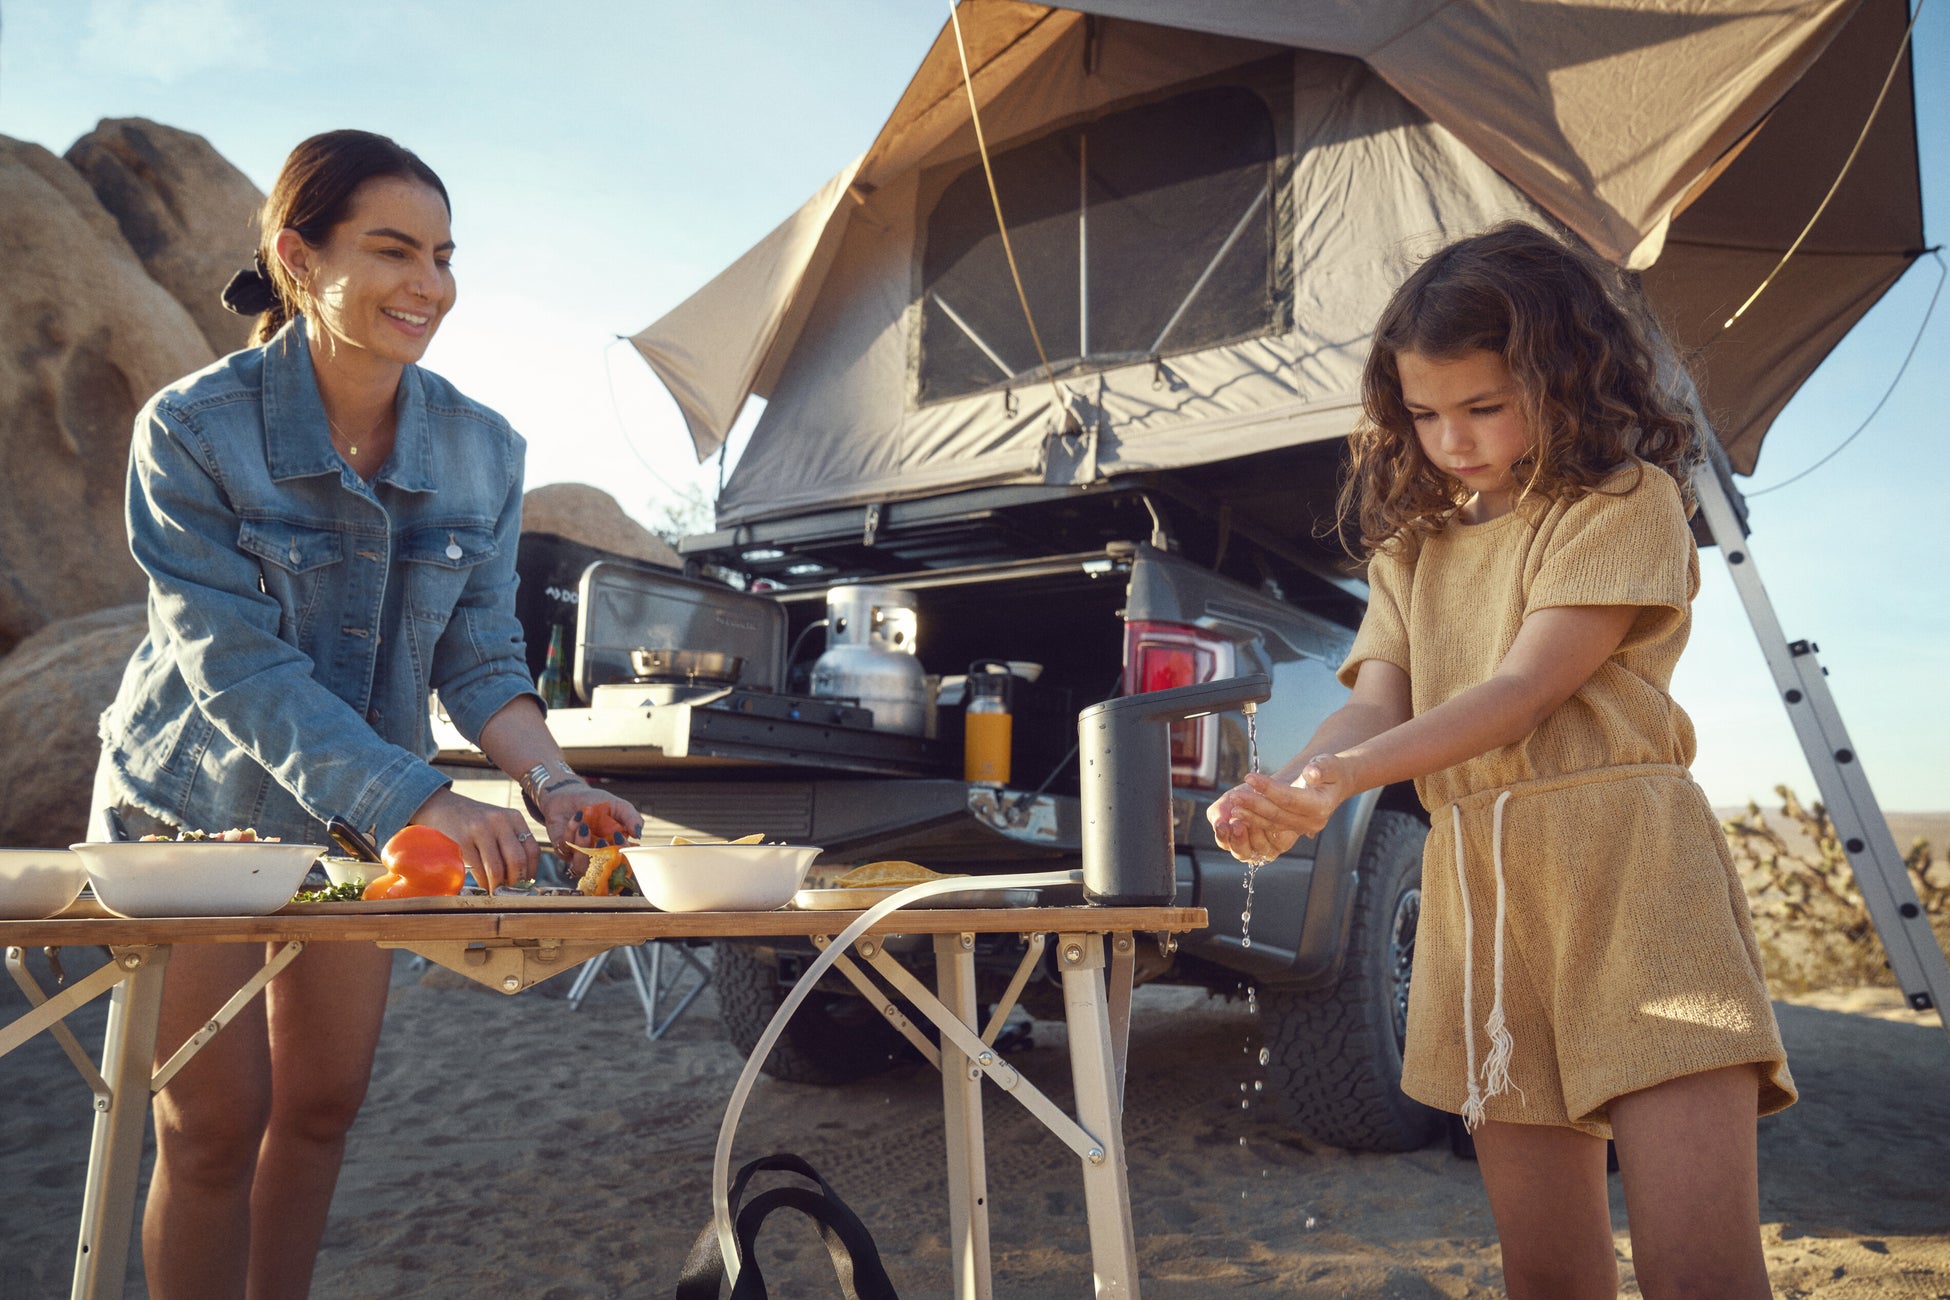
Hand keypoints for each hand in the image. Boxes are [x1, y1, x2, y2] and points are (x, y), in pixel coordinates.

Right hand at [408, 787, 539, 891]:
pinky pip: (478, 870)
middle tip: (511, 893)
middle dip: (515, 883)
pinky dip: (483, 883)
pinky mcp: (461, 841)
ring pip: (497, 868)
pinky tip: (484, 886)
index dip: (531, 872)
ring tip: (497, 892)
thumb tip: (525, 878)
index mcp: (513, 817)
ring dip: (498, 886)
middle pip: (517, 860)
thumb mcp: (498, 822)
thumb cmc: (475, 821)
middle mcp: (499, 821)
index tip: (526, 885)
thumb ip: (512, 842)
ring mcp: (479, 830)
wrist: (442, 807)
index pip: (532, 850)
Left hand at [537, 783, 642, 859]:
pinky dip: (571, 832)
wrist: (571, 794)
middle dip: (601, 857)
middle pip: (601, 870)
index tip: (619, 838)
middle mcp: (597, 855)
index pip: (621, 862)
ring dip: (583, 847)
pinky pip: (566, 849)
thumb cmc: (597, 802)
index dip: (621, 856)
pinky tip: (576, 817)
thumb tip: (639, 834)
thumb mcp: (618, 806)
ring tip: (584, 826)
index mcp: (614, 848)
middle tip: (601, 840)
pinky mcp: (562, 849)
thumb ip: (631, 818)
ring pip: (580, 866)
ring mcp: (579, 855)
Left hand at [1207, 757, 1348, 862]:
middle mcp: (1313, 822)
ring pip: (1273, 824)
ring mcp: (1304, 828)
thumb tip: (1311, 772)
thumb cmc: (1332, 770)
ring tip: (1233, 806)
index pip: (1289, 799)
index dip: (1268, 788)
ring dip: (1251, 815)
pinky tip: (1241, 813)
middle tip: (1234, 796)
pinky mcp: (1294, 828)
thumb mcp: (1330, 763)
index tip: (1249, 776)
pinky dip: (1255, 820)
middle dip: (1254, 805)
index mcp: (1321, 806)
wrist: (1337, 782)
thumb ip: (1321, 768)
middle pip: (1278, 814)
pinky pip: (1272, 826)